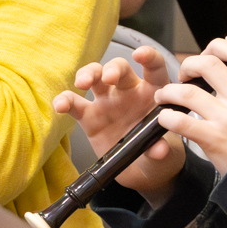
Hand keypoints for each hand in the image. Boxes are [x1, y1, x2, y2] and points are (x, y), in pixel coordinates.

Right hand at [54, 45, 182, 196]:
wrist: (140, 172)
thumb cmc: (158, 153)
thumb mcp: (166, 155)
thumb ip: (162, 150)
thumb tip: (159, 149)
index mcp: (153, 94)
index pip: (153, 68)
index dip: (148, 57)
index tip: (140, 55)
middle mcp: (129, 92)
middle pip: (119, 68)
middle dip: (112, 69)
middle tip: (109, 78)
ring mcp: (107, 102)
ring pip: (95, 77)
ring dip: (88, 74)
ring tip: (82, 83)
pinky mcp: (90, 117)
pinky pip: (75, 104)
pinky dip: (65, 101)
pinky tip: (60, 105)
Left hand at [153, 38, 226, 172]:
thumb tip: (226, 75)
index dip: (215, 46)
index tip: (206, 55)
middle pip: (207, 64)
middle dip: (187, 65)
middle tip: (182, 76)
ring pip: (187, 92)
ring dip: (169, 92)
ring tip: (164, 97)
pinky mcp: (213, 139)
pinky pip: (181, 121)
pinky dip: (167, 118)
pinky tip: (165, 119)